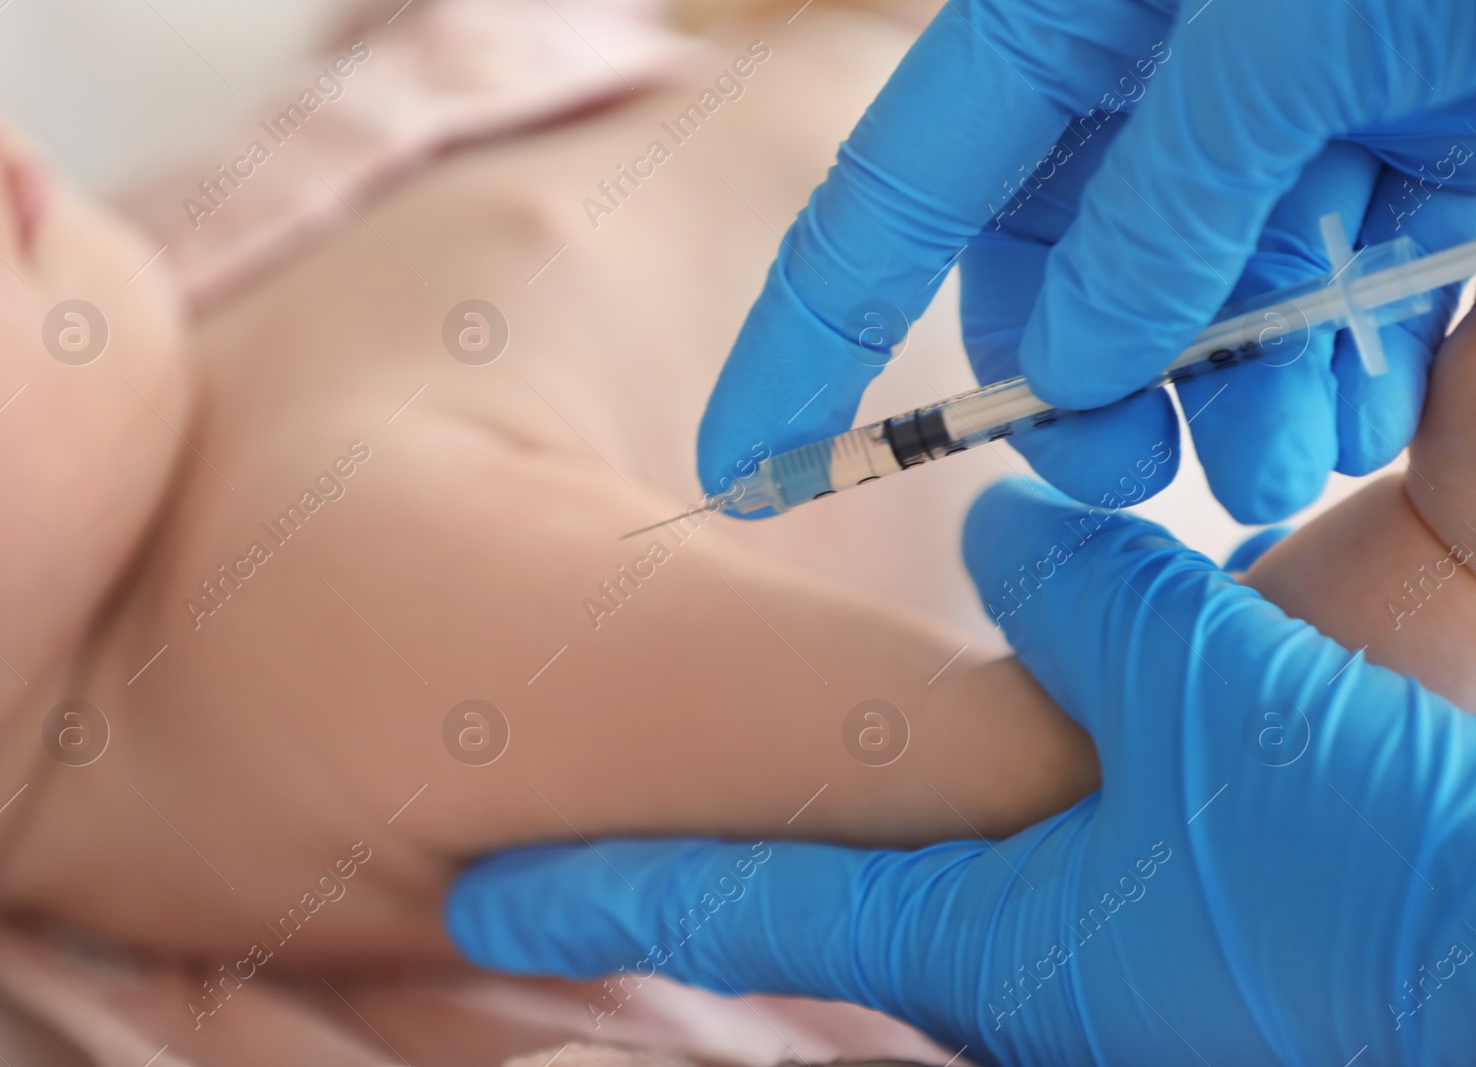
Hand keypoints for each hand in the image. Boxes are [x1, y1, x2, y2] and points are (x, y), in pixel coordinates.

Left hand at [448, 479, 1475, 1064]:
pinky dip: (994, 849)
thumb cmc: (1361, 867)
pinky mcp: (1163, 980)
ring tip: (823, 785)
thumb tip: (1004, 525)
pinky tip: (1048, 804)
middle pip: (826, 917)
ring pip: (932, 910)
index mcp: (977, 932)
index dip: (609, 895)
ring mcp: (1085, 996)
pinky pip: (1034, 909)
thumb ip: (1074, 598)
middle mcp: (1010, 979)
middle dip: (732, 867)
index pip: (743, 903)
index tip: (492, 905)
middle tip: (631, 827)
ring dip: (872, 848)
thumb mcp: (1197, 690)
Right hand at [698, 0, 1475, 522]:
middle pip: (1047, 265)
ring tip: (1279, 466)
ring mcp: (1284, 99)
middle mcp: (1160, 59)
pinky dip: (1325, 357)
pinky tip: (1354, 412)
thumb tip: (1075, 357)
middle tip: (1128, 478)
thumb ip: (1171, 197)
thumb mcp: (1297, 26)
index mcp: (1074, 8)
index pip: (890, 202)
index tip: (742, 470)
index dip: (805, 344)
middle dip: (1073, 388)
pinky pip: (1321, 275)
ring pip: (1191, 291)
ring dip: (1219, 394)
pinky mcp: (1408, 133)